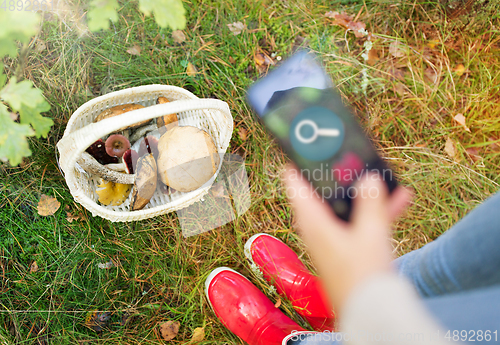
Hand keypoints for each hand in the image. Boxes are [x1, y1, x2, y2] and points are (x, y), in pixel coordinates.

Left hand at [283, 166, 411, 313]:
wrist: (370, 311)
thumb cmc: (362, 274)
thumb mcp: (371, 232)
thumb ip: (371, 203)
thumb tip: (369, 179)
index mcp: (311, 218)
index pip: (294, 181)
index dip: (298, 159)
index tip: (305, 141)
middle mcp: (316, 225)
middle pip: (322, 189)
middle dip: (339, 172)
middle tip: (351, 152)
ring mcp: (331, 235)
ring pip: (344, 204)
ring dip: (362, 190)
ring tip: (382, 172)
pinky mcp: (345, 245)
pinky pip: (357, 220)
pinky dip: (373, 210)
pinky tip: (400, 198)